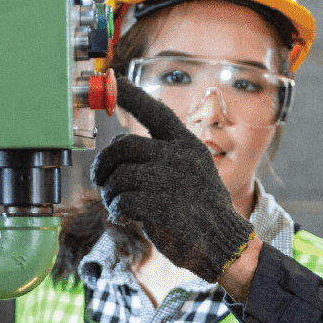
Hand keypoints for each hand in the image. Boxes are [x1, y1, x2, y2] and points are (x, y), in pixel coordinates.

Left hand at [91, 79, 254, 281]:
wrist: (222, 243)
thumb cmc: (200, 208)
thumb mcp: (192, 170)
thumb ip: (163, 155)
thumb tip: (119, 147)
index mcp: (186, 144)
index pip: (155, 111)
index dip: (131, 95)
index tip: (111, 79)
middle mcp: (177, 156)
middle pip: (123, 146)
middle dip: (104, 163)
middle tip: (99, 178)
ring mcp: (168, 180)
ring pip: (117, 176)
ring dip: (110, 193)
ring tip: (117, 205)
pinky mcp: (158, 206)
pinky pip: (120, 201)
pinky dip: (116, 211)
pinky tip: (125, 218)